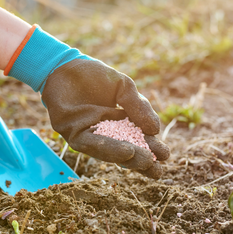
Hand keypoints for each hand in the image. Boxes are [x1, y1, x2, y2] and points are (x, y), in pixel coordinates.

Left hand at [41, 59, 169, 177]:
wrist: (66, 65)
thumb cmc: (95, 76)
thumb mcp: (124, 88)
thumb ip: (138, 107)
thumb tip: (155, 130)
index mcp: (120, 125)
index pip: (138, 142)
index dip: (152, 150)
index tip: (166, 155)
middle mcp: (104, 135)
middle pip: (124, 153)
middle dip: (142, 162)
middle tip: (158, 168)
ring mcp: (89, 136)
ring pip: (108, 152)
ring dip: (127, 157)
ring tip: (145, 160)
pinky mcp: (72, 134)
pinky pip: (91, 143)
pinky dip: (108, 148)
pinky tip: (126, 150)